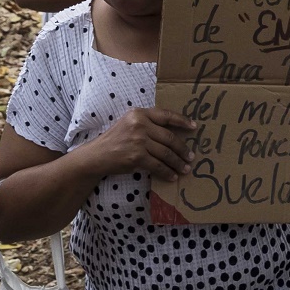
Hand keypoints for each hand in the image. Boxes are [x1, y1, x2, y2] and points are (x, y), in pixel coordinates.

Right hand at [81, 107, 195, 181]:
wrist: (95, 156)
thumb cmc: (114, 139)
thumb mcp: (129, 123)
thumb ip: (148, 123)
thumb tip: (173, 131)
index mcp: (139, 113)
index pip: (166, 115)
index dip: (182, 121)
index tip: (194, 127)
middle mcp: (140, 125)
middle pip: (169, 137)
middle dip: (182, 149)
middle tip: (191, 156)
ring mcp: (139, 141)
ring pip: (166, 153)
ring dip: (178, 162)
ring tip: (185, 168)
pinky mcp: (136, 157)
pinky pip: (158, 165)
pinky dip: (167, 172)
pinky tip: (173, 176)